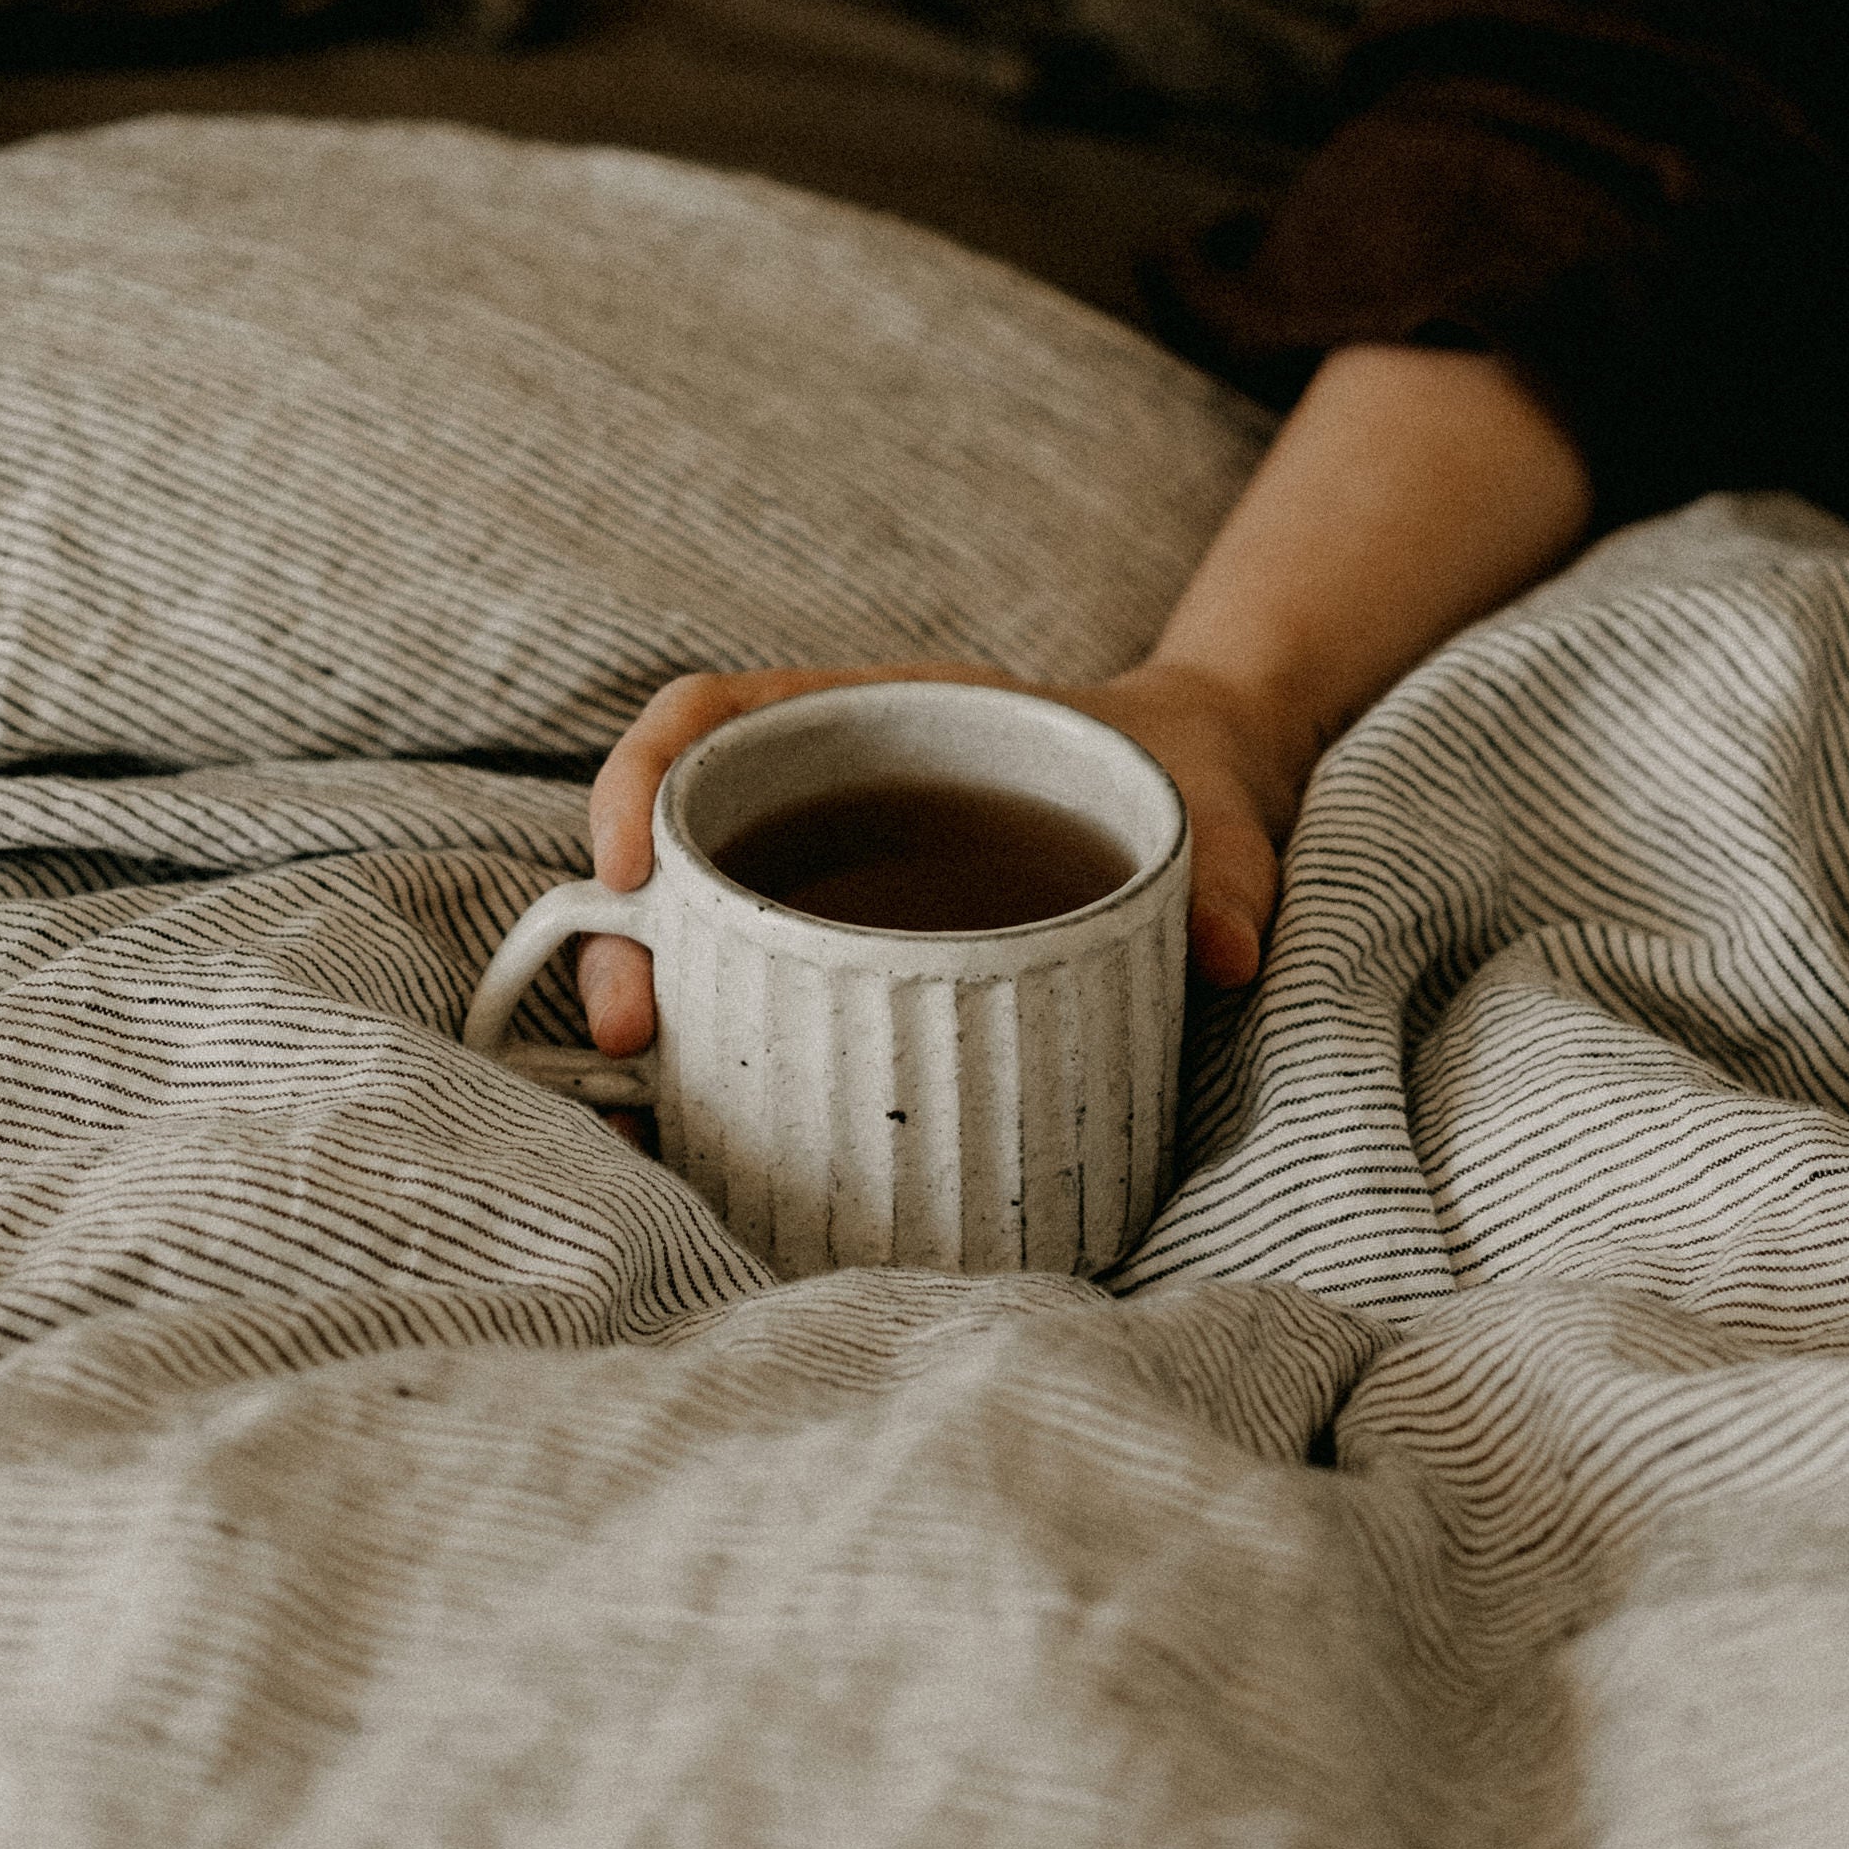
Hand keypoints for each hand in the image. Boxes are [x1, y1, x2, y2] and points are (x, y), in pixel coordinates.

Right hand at [576, 656, 1318, 1053]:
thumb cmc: (1187, 789)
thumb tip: (1227, 951)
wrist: (1207, 810)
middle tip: (633, 1029)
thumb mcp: (1209, 811)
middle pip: (673, 840)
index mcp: (883, 715)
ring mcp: (828, 881)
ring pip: (690, 928)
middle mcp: (829, 792)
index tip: (628, 865)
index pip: (716, 714)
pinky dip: (712, 1060)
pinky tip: (704, 1134)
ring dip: (648, 1005)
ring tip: (647, 1107)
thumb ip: (1224, 867)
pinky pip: (753, 998)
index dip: (646, 774)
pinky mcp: (849, 964)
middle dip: (621, 930)